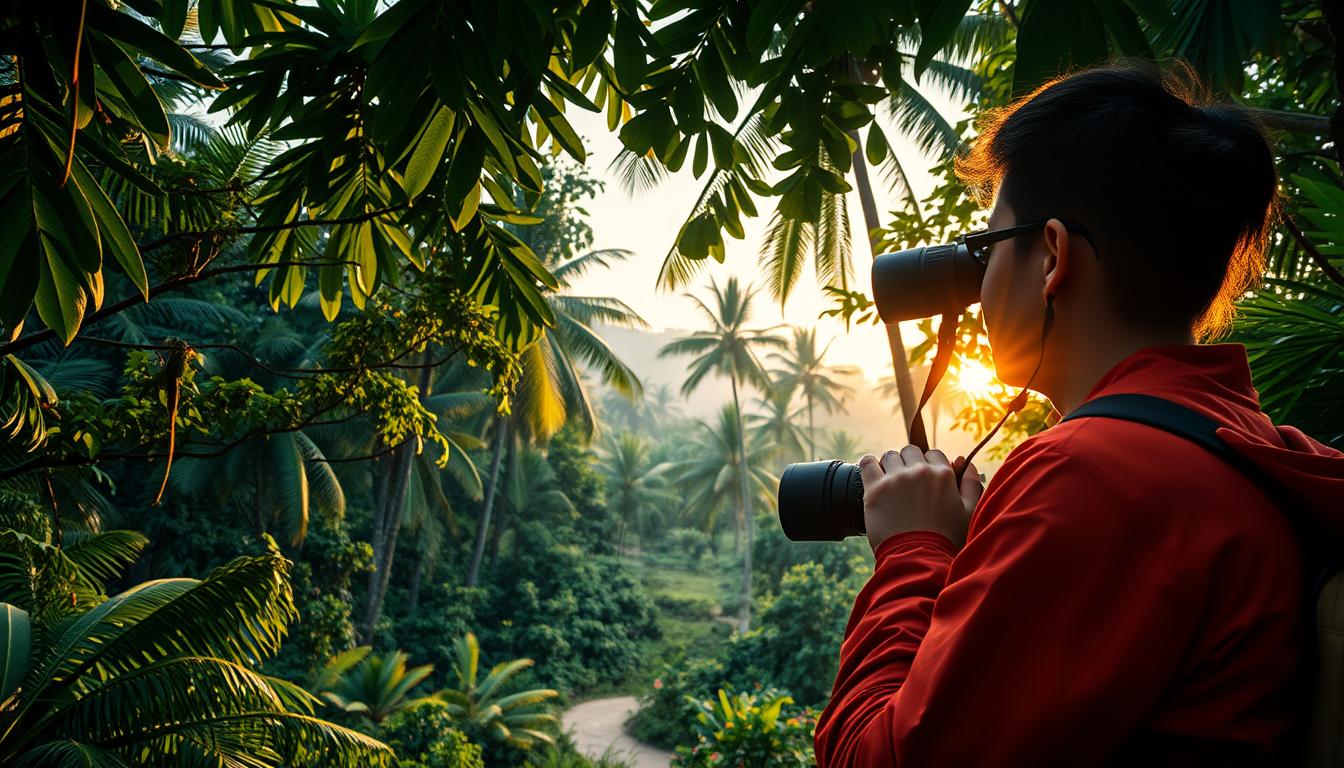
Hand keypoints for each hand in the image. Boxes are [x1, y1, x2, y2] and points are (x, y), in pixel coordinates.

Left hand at [859, 446, 983, 552]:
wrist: (918, 559)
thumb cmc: (946, 539)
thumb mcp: (969, 512)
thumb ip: (971, 485)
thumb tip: (966, 463)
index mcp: (943, 474)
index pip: (933, 454)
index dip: (929, 466)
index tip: (925, 480)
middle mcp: (919, 471)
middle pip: (910, 451)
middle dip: (909, 464)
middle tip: (908, 485)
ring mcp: (895, 479)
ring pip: (889, 456)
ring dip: (890, 466)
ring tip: (891, 485)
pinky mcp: (874, 489)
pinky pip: (867, 462)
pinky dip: (869, 465)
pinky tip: (873, 477)